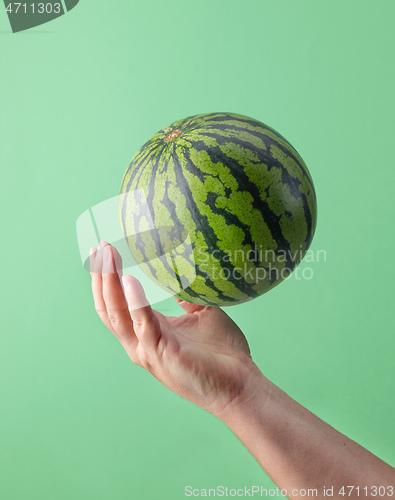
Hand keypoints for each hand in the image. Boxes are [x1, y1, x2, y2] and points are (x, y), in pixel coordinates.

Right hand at [90, 241, 266, 418]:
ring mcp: (148, 350)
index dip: (106, 279)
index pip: (116, 304)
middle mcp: (141, 343)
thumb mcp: (201, 316)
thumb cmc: (223, 354)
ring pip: (116, 315)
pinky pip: (143, 324)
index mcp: (148, 333)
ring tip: (108, 256)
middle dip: (101, 277)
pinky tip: (129, 280)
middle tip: (100, 247)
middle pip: (108, 307)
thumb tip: (182, 276)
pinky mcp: (162, 354)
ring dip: (109, 284)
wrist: (241, 385)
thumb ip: (186, 299)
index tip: (105, 251)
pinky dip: (134, 301)